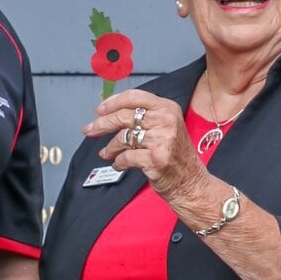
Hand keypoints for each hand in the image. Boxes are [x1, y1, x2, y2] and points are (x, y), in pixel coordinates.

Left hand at [83, 88, 208, 204]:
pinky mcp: (155, 160)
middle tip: (90, 130)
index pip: (134, 97)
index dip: (112, 102)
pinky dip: (118, 162)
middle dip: (102, 124)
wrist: (190, 182)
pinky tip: (118, 164)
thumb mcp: (165, 127)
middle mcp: (166, 121)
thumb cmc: (175, 155)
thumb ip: (140, 116)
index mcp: (167, 108)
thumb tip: (106, 106)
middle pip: (124, 116)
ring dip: (110, 147)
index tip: (99, 110)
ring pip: (123, 137)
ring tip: (106, 152)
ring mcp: (162, 140)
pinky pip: (126, 157)